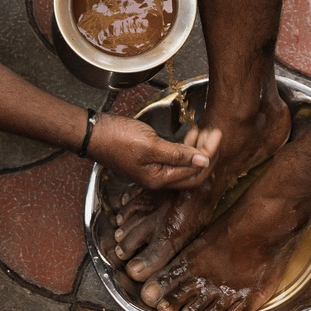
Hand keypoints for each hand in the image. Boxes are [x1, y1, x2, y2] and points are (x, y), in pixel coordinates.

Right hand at [88, 112, 220, 190]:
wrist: (93, 133)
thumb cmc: (118, 138)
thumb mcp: (151, 145)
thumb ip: (178, 155)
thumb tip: (203, 161)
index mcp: (160, 179)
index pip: (195, 173)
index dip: (210, 154)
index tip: (217, 135)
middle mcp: (158, 179)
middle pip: (193, 172)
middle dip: (207, 153)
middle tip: (214, 132)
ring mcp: (154, 170)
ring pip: (184, 165)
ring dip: (197, 149)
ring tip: (204, 131)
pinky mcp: (150, 159)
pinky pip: (175, 158)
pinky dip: (185, 147)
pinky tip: (189, 134)